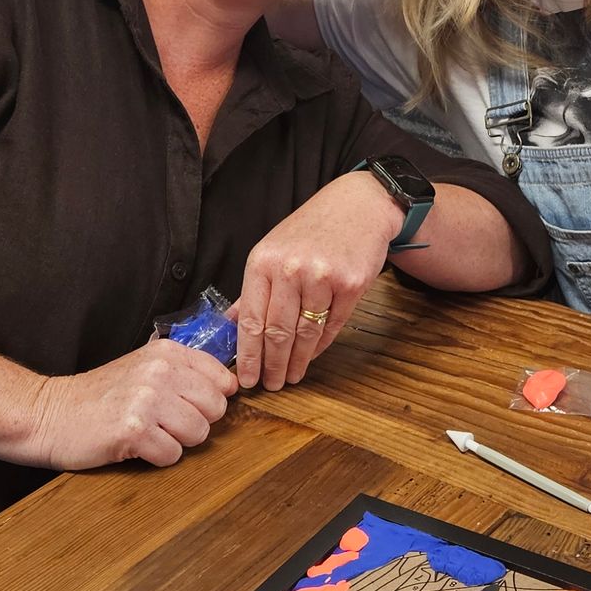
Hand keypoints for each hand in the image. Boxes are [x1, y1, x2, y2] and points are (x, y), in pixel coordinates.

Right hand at [25, 338, 236, 468]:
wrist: (51, 414)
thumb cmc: (101, 396)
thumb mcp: (144, 367)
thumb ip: (184, 372)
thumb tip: (231, 386)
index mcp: (167, 353)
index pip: (222, 379)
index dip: (210, 399)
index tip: (188, 405)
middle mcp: (161, 371)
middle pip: (216, 409)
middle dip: (194, 423)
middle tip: (163, 422)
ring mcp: (147, 400)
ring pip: (198, 433)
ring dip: (175, 441)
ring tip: (148, 432)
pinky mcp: (134, 431)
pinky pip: (172, 455)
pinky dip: (156, 458)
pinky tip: (135, 446)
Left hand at [235, 173, 399, 390]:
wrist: (358, 206)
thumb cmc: (311, 230)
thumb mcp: (273, 251)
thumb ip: (254, 289)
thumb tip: (232, 324)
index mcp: (262, 261)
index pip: (250, 320)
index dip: (248, 355)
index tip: (247, 378)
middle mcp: (290, 269)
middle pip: (277, 332)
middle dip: (273, 365)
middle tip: (271, 384)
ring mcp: (322, 276)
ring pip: (305, 333)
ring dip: (297, 361)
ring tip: (292, 376)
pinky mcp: (350, 284)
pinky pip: (332, 325)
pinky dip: (321, 346)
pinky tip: (312, 355)